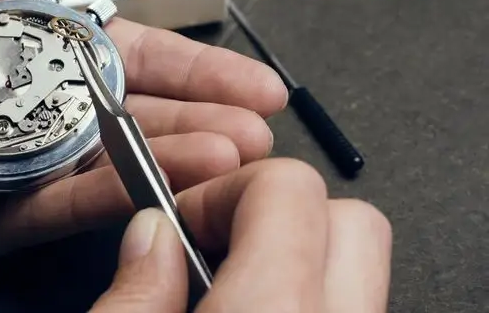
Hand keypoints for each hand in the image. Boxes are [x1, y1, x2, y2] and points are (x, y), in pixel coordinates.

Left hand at [0, 0, 288, 281]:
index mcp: (5, 40)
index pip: (117, 48)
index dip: (188, 60)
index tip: (251, 75)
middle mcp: (11, 104)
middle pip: (125, 109)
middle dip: (199, 113)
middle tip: (263, 124)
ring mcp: (0, 168)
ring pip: (103, 163)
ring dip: (173, 156)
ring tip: (237, 151)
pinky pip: (55, 213)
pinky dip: (110, 199)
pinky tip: (163, 184)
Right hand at [90, 158, 392, 311]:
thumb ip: (133, 289)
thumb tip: (151, 236)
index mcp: (267, 312)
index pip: (287, 188)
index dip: (223, 187)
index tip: (177, 216)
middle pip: (349, 219)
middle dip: (277, 211)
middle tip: (212, 240)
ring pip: (354, 267)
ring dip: (292, 254)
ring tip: (223, 278)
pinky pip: (344, 306)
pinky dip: (299, 293)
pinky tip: (243, 308)